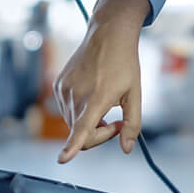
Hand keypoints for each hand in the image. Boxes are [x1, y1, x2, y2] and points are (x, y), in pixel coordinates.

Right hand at [53, 0, 147, 162]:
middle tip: (117, 122)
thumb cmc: (124, 62)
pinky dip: (80, 110)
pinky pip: (67, 109)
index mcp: (97, 97)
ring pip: (73, 123)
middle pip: (82, 133)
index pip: (82, 127)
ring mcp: (64, 90)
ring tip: (106, 104)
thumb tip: (126, 149)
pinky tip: (93, 92)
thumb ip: (132, 123)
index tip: (63, 159)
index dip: (72, 146)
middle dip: (100, 134)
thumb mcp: (135, 92)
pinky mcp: (59, 86)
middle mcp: (77, 95)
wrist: (108, 33)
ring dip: (89, 123)